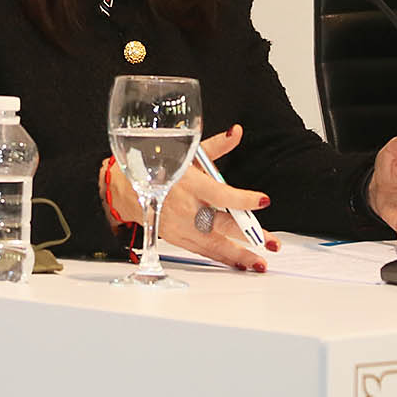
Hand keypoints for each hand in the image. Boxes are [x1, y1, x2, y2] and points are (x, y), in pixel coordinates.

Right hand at [106, 125, 274, 271]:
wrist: (126, 190)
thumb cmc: (158, 168)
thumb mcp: (186, 154)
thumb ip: (216, 146)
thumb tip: (236, 133)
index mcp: (190, 184)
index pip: (222, 194)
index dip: (244, 199)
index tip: (262, 201)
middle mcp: (186, 208)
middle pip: (222, 224)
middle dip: (248, 234)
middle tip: (270, 241)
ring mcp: (180, 227)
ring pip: (214, 244)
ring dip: (239, 255)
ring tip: (259, 262)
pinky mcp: (177, 239)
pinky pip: (203, 251)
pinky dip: (222, 258)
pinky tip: (239, 263)